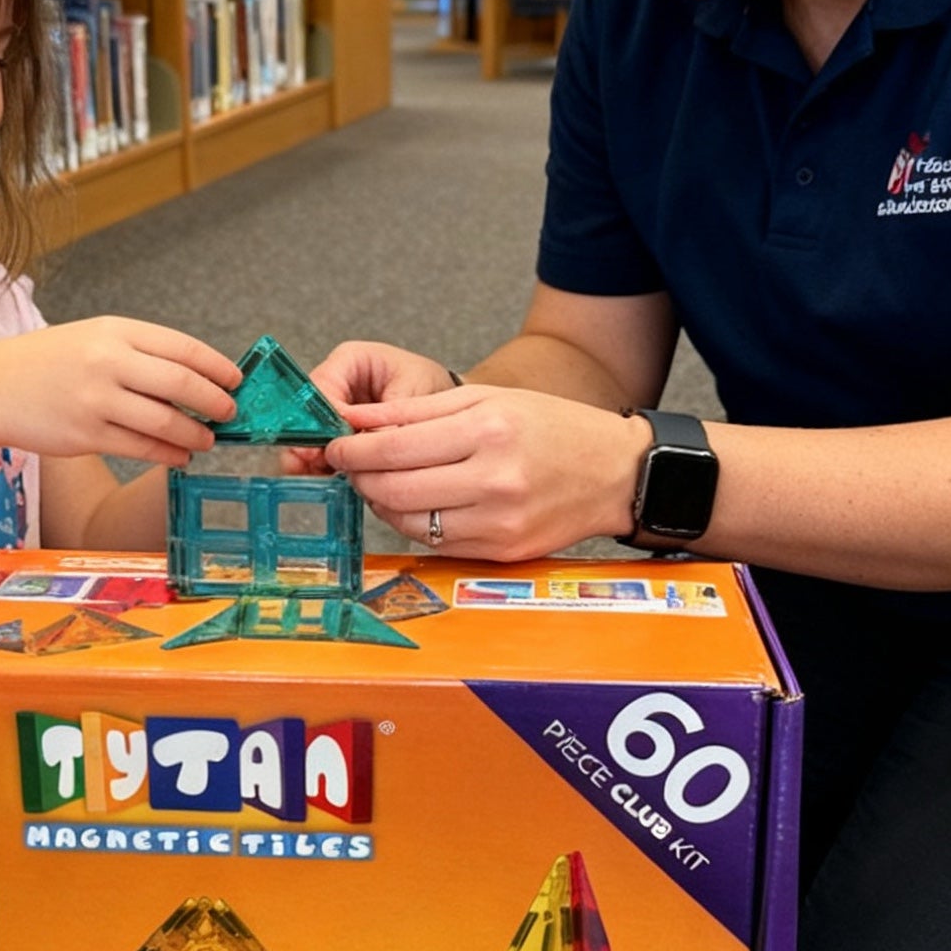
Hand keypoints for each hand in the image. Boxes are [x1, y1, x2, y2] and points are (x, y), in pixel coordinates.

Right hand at [0, 319, 239, 464]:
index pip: (182, 347)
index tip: (236, 380)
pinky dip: (169, 455)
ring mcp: (96, 400)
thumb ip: (140, 354)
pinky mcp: (86, 435)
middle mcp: (108, 362)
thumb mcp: (93, 338)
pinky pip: (142, 449)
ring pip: (165, 422)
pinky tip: (180, 457)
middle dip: (215, 402)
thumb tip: (195, 380)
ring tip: (206, 440)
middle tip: (229, 413)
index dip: (217, 367)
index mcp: (115, 331)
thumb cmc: (47, 362)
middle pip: (181, 385)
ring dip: (195, 435)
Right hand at [290, 339, 460, 472]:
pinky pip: (324, 450)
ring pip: (311, 433)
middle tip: (309, 464)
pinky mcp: (340, 435)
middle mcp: (338, 382)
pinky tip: (327, 478)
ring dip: (312, 457)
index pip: (321, 387)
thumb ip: (387, 423)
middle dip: (308, 440)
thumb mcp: (414, 399)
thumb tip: (365, 447)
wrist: (449, 409)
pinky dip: (324, 466)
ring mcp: (336, 410)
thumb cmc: (432, 388)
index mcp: (351, 360)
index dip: (316, 418)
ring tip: (318, 474)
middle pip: (308, 412)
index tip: (318, 445)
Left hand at [325, 385, 645, 559]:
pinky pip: (436, 542)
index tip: (335, 446)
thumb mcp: (488, 399)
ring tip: (387, 482)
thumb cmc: (553, 428)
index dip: (352, 451)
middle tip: (353, 466)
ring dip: (383, 503)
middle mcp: (494, 479)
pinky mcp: (502, 551)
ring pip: (409, 522)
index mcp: (489, 431)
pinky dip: (415, 523)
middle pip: (394, 490)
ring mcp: (499, 522)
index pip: (394, 448)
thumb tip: (355, 419)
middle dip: (361, 479)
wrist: (615, 473)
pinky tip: (420, 503)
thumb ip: (415, 410)